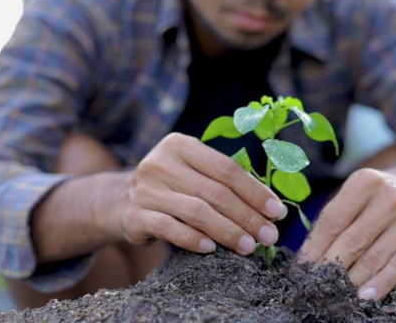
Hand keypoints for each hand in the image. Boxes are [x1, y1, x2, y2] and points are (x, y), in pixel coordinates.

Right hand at [115, 133, 286, 255]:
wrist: (119, 200)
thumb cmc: (172, 187)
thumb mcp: (193, 172)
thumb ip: (224, 181)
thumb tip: (270, 207)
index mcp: (181, 145)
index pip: (226, 169)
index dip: (255, 191)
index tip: (276, 212)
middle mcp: (161, 162)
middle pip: (215, 192)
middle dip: (247, 216)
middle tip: (269, 236)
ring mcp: (146, 189)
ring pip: (196, 211)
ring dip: (227, 231)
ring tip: (249, 246)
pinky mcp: (135, 215)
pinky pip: (170, 228)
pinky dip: (193, 239)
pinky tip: (212, 249)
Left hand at [297, 168, 395, 300]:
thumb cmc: (370, 199)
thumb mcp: (350, 196)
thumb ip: (330, 221)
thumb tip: (306, 259)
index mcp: (365, 182)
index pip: (333, 221)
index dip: (314, 248)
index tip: (300, 268)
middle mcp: (391, 198)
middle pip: (353, 241)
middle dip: (330, 266)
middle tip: (313, 284)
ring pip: (374, 258)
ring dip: (351, 280)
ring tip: (333, 293)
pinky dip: (378, 285)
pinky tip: (362, 297)